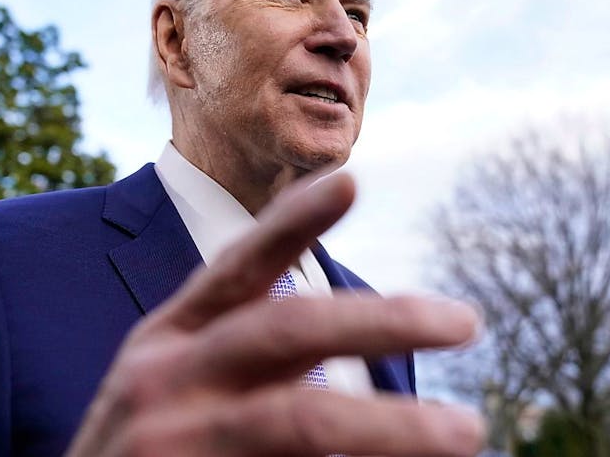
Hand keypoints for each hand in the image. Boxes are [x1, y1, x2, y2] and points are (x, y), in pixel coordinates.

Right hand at [66, 173, 484, 455]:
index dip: (291, 222)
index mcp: (167, 341)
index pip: (233, 267)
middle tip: (463, 320)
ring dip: (394, 427)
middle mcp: (166, 381)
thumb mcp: (170, 389)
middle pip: (285, 331)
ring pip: (304, 422)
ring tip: (467, 431)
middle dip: (381, 320)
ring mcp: (174, 442)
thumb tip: (342, 344)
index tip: (350, 179)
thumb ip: (238, 358)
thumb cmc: (141, 452)